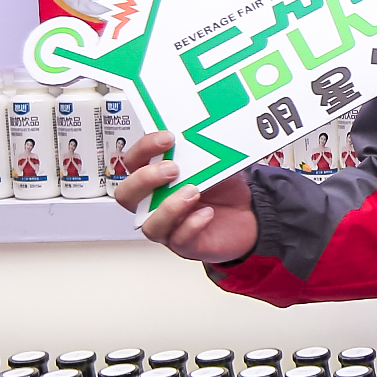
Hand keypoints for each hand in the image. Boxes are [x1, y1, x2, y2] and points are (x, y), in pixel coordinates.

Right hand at [114, 131, 258, 264]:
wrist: (249, 214)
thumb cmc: (223, 188)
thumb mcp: (214, 160)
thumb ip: (201, 150)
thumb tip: (199, 132)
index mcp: (154, 178)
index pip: (132, 162)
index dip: (143, 149)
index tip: (166, 138)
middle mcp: (153, 204)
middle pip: (127, 195)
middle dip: (145, 179)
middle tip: (172, 169)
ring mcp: (168, 226)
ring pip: (150, 225)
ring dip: (169, 207)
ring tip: (193, 192)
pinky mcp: (186, 244)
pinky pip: (180, 240)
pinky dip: (191, 225)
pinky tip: (207, 213)